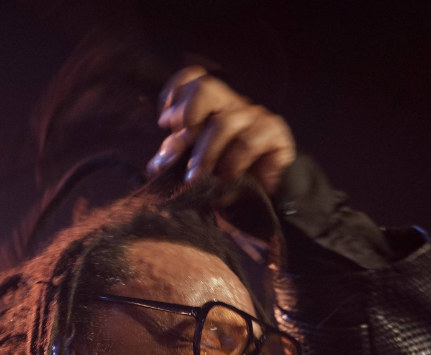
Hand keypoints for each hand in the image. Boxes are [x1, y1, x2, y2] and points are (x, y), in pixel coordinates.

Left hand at [147, 66, 295, 195]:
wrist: (267, 198)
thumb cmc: (229, 177)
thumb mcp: (198, 165)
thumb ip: (179, 159)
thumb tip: (154, 165)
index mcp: (213, 107)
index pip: (193, 80)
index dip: (175, 93)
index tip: (165, 123)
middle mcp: (233, 106)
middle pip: (207, 89)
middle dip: (187, 118)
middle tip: (176, 151)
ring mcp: (256, 117)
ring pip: (225, 123)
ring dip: (205, 153)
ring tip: (195, 178)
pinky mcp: (275, 134)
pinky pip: (250, 142)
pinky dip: (234, 163)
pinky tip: (227, 179)